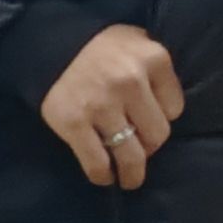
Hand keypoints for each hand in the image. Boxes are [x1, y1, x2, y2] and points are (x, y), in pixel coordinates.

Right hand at [40, 25, 185, 191]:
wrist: (48, 45)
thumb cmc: (98, 47)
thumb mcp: (137, 43)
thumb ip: (155, 69)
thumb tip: (165, 104)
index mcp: (153, 60)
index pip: (174, 109)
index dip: (161, 118)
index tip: (148, 120)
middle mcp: (131, 83)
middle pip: (157, 135)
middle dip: (149, 147)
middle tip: (138, 150)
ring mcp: (102, 105)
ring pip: (131, 155)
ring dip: (132, 173)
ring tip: (129, 179)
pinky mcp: (74, 123)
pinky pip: (97, 162)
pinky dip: (102, 175)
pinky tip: (104, 176)